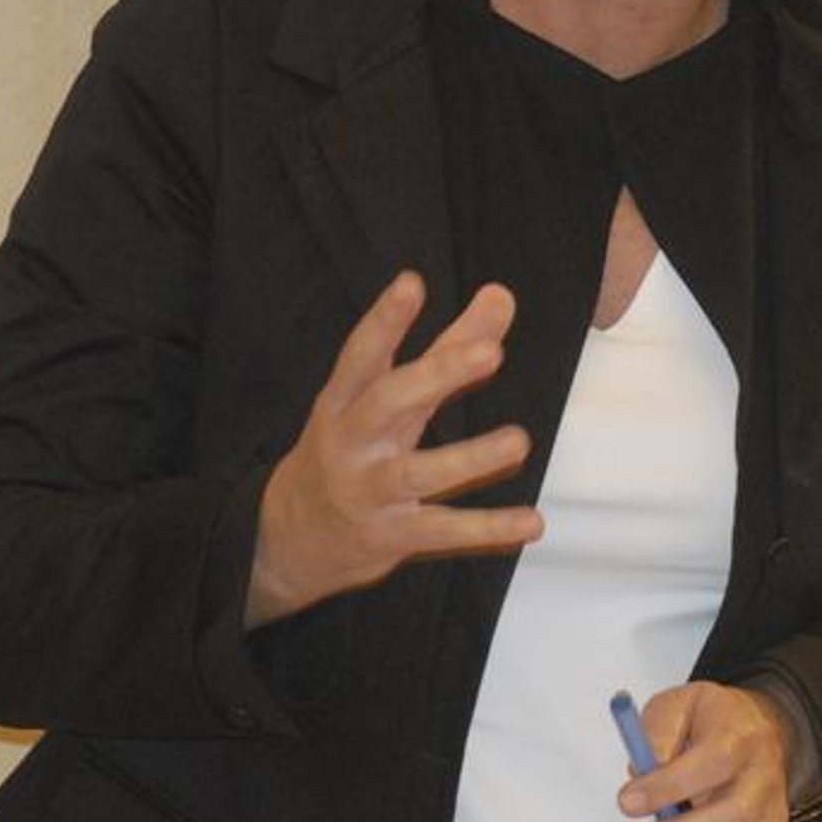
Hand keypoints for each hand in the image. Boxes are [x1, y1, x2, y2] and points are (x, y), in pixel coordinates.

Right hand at [245, 272, 539, 625]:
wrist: (289, 537)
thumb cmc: (352, 446)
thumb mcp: (385, 395)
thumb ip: (449, 345)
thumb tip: (502, 294)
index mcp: (344, 400)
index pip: (361, 354)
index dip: (384, 319)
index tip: (411, 283)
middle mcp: (352, 443)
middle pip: (388, 403)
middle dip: (437, 374)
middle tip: (491, 352)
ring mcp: (369, 492)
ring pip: (418, 473)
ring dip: (471, 457)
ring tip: (519, 440)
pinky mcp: (391, 536)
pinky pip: (443, 531)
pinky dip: (488, 529)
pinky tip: (532, 522)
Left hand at [610, 682, 791, 821]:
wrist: (757, 738)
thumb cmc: (710, 727)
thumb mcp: (679, 705)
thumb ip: (658, 729)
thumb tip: (643, 771)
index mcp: (742, 737)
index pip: (716, 762)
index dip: (669, 786)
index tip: (626, 800)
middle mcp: (764, 784)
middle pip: (734, 819)